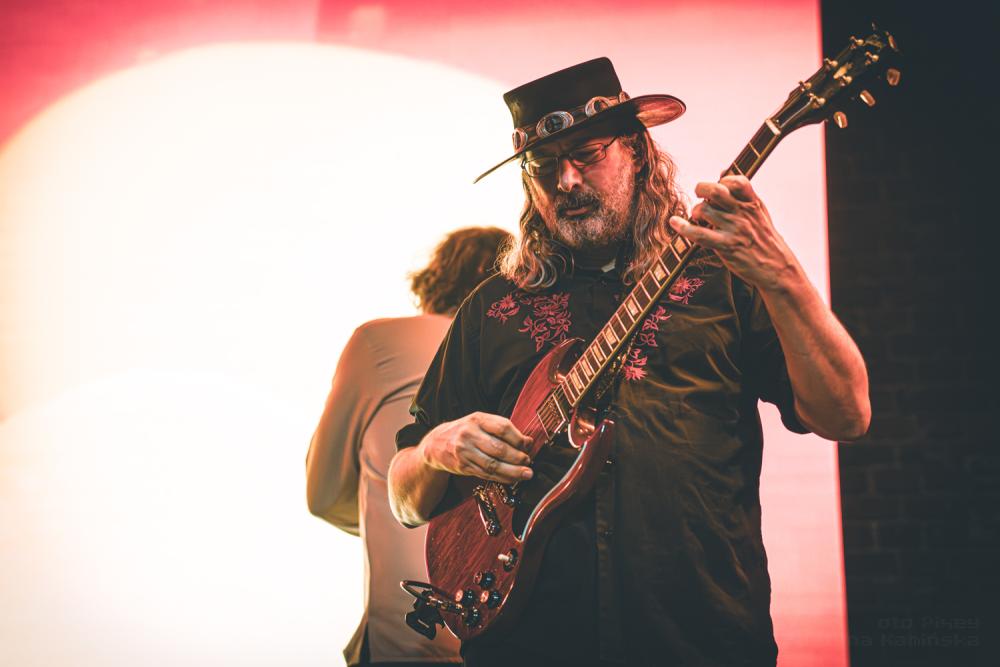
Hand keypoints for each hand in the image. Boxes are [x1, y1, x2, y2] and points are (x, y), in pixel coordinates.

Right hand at [418, 412, 533, 483]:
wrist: (436, 444)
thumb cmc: (465, 431)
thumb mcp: (480, 422)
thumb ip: (502, 429)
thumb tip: (528, 442)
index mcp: (477, 419)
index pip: (503, 427)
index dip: (518, 438)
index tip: (528, 445)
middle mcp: (469, 434)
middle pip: (499, 449)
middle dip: (518, 458)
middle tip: (529, 462)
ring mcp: (465, 451)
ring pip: (493, 465)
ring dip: (513, 472)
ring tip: (526, 474)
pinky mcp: (463, 466)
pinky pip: (486, 474)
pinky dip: (502, 478)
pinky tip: (512, 479)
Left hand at [668, 175, 798, 292]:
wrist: (776, 267)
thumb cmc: (764, 238)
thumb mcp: (758, 211)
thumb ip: (741, 193)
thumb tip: (723, 170)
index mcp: (753, 203)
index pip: (737, 181)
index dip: (723, 180)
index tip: (718, 186)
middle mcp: (743, 214)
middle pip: (717, 191)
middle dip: (702, 189)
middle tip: (699, 196)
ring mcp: (735, 229)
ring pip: (704, 210)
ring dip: (695, 211)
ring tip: (696, 217)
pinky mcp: (726, 246)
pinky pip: (700, 234)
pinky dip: (683, 227)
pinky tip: (675, 222)